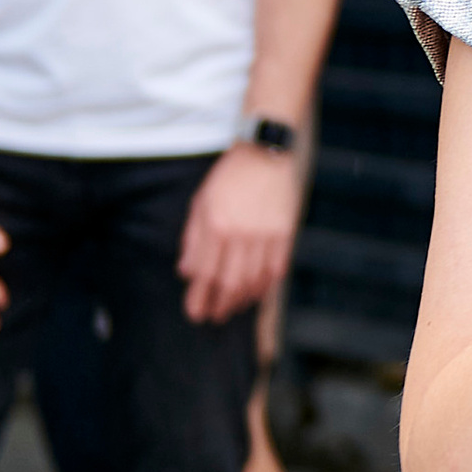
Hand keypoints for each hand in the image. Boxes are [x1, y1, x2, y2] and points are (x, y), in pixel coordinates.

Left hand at [178, 140, 302, 323]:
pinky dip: (266, 285)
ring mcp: (265, 234)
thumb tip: (186, 272)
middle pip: (230, 282)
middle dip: (220, 305)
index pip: (205, 273)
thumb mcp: (200, 203)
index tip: (195, 313)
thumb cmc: (228, 177)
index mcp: (215, 224)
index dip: (199, 297)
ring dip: (242, 299)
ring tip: (234, 307)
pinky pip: (276, 268)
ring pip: (254, 279)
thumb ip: (192, 239)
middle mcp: (240, 233)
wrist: (265, 154)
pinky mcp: (285, 232)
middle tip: (215, 317)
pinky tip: (257, 292)